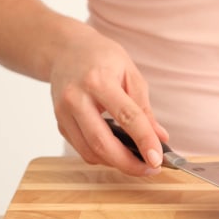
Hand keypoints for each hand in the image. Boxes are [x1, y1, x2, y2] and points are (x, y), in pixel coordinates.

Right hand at [49, 26, 168, 175]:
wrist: (64, 49)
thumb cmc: (101, 57)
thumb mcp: (130, 74)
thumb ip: (144, 108)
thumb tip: (160, 138)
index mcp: (98, 81)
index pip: (127, 117)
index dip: (144, 141)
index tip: (158, 159)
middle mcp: (76, 98)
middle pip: (102, 142)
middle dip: (129, 163)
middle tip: (150, 169)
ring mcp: (63, 112)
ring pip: (90, 151)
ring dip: (117, 163)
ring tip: (138, 162)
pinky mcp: (59, 123)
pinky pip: (82, 149)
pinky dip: (102, 156)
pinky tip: (118, 152)